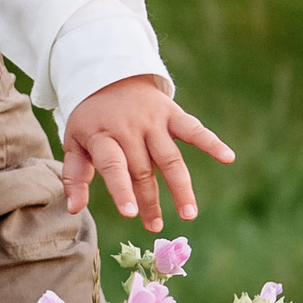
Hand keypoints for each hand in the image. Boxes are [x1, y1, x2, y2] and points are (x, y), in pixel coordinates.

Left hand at [61, 77, 234, 231]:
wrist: (108, 75)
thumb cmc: (90, 119)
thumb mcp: (74, 142)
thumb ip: (74, 175)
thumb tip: (74, 210)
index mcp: (102, 136)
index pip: (113, 166)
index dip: (121, 189)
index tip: (130, 214)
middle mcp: (129, 129)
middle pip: (143, 170)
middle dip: (149, 200)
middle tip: (154, 226)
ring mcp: (153, 121)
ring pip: (170, 158)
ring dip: (181, 187)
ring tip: (188, 214)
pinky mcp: (172, 113)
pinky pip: (193, 129)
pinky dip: (211, 142)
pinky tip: (228, 157)